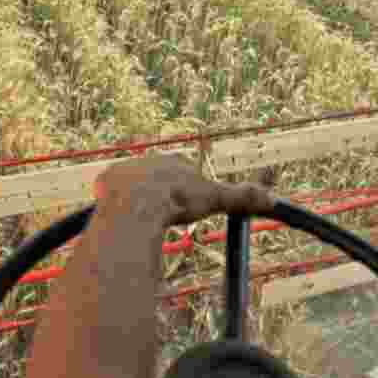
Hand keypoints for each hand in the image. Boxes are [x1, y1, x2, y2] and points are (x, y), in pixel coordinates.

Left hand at [93, 152, 276, 226]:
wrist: (138, 201)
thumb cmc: (178, 199)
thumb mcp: (213, 198)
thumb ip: (239, 197)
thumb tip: (271, 198)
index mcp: (173, 161)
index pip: (181, 171)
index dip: (184, 188)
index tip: (184, 204)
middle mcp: (148, 160)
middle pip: (156, 176)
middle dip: (160, 191)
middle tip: (164, 212)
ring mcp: (125, 169)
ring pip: (131, 184)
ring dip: (136, 197)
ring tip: (142, 216)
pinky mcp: (105, 181)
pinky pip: (110, 193)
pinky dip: (115, 204)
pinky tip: (120, 217)